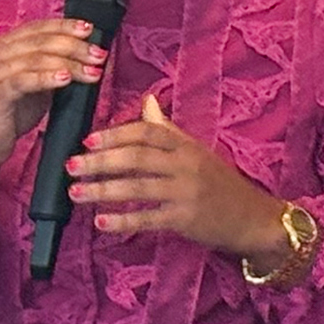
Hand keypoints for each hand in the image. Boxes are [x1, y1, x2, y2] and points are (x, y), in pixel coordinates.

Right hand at [0, 18, 106, 170]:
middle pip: (41, 41)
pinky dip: (47, 77)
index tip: (91, 31)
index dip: (66, 27)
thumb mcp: (37, 84)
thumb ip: (54, 66)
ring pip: (36, 59)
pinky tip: (66, 79)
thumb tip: (88, 55)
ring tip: (92, 71)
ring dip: (69, 64)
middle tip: (99, 55)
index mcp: (4, 44)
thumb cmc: (11, 113)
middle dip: (75, 47)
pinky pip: (24, 80)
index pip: (39, 28)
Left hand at [66, 96, 288, 265]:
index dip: (116, 134)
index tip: (88, 140)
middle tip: (71, 165)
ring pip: (138, 187)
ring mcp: (186, 192)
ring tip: (75, 192)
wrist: (253, 217)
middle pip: (137, 157)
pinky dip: (123, 221)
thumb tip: (146, 101)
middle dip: (101, 161)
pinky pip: (149, 218)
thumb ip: (167, 129)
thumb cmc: (219, 182)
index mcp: (186, 145)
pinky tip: (101, 223)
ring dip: (103, 190)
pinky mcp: (186, 219)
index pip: (147, 132)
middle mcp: (186, 164)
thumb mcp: (195, 150)